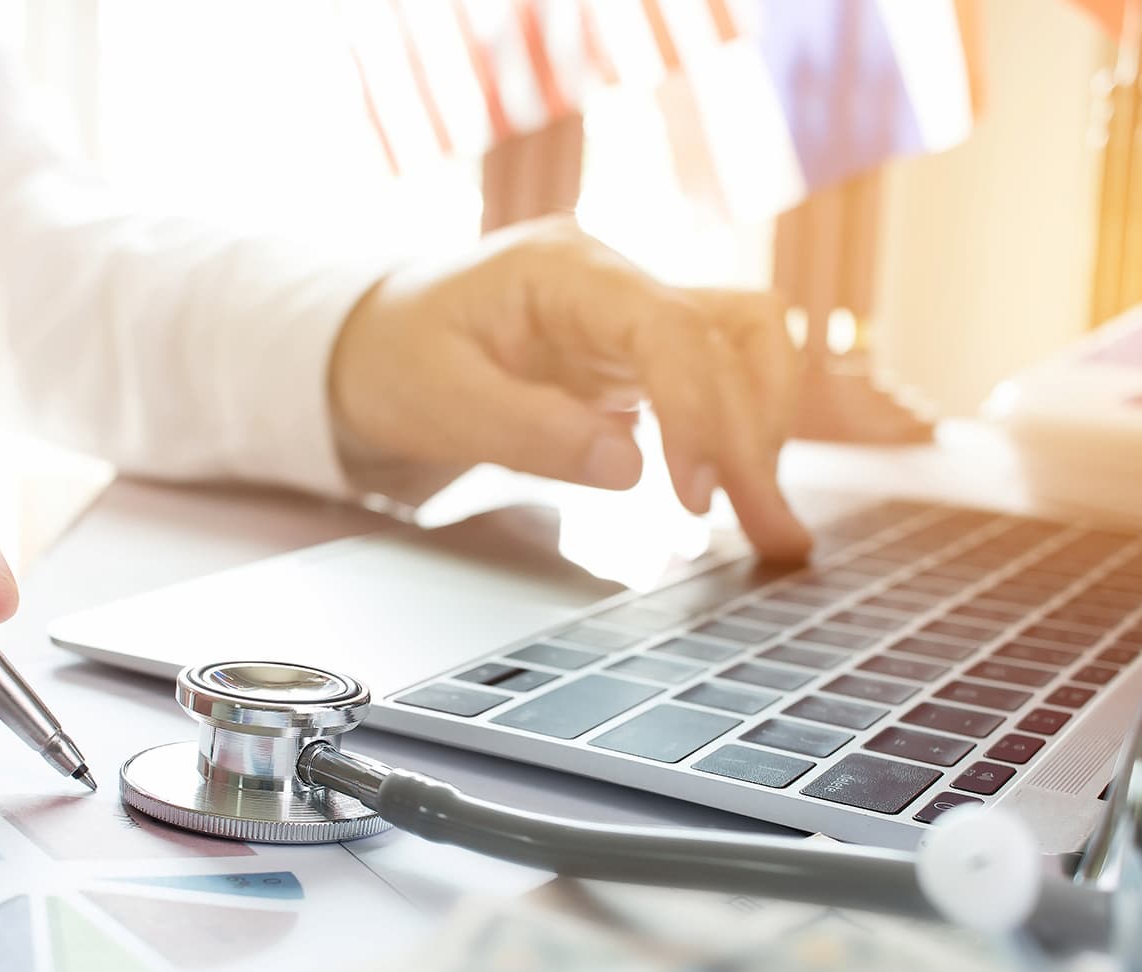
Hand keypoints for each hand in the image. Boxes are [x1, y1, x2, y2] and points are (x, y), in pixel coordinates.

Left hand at [329, 217, 813, 558]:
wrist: (370, 343)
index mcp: (564, 270)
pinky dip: (739, 432)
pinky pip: (718, 380)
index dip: (698, 412)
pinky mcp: (639, 356)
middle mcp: (615, 280)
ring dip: (766, 430)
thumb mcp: (437, 401)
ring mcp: (633, 315)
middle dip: (755, 435)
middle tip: (771, 531)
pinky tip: (743, 493)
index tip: (696, 497)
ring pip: (744, 349)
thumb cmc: (393, 359)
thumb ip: (530, 432)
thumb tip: (633, 468)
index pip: (669, 328)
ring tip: (771, 522)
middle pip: (731, 336)